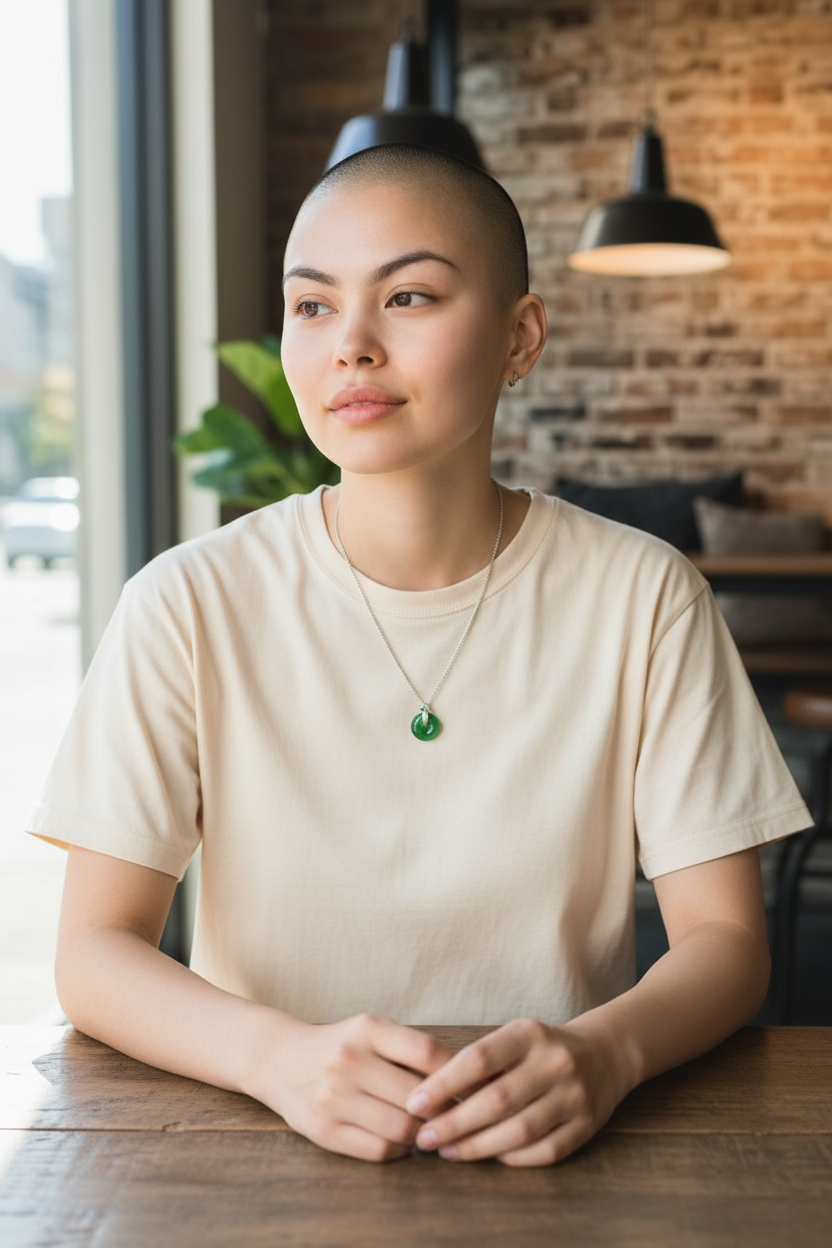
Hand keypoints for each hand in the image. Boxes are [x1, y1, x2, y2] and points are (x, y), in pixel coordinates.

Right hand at [250, 1012, 453, 1161]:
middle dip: (444, 1110)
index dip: (460, 1074)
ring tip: (426, 1127)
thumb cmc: (341, 1046)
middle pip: (419, 1098)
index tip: (476, 1086)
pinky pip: (379, 1151)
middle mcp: (348, 1060)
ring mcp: (334, 1098)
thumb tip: (468, 1080)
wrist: (279, 1060)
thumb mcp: (371, 1031)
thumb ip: (411, 1050)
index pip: (427, 1052)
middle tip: (456, 1115)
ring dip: (422, 1134)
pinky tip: (400, 1140)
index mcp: (367, 1029)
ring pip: (402, 1129)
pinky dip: (399, 1150)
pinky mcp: (324, 1131)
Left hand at [405, 1018, 630, 1166]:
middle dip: (454, 1123)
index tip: (415, 1103)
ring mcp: (574, 1096)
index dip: (444, 1083)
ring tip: (447, 1152)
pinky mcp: (586, 1126)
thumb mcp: (516, 1037)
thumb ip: (481, 1062)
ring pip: (519, 1130)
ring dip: (478, 1146)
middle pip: (497, 1100)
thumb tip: (430, 1095)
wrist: (606, 1053)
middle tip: (423, 1138)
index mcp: (530, 1034)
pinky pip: (544, 1151)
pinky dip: (512, 1158)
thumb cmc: (542, 1048)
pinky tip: (488, 1158)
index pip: (479, 1058)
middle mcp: (555, 1063)